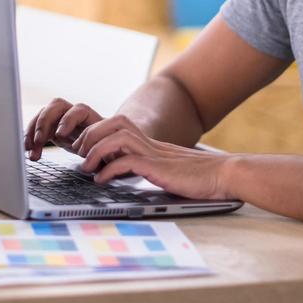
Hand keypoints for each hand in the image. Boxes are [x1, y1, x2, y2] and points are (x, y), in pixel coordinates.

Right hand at [24, 98, 105, 160]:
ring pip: (44, 114)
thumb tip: (96, 165)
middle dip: (45, 122)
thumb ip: (102, 155)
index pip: (79, 110)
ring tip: (29, 148)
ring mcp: (63, 120)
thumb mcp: (108, 155)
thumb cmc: (109, 155)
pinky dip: (31, 137)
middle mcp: (76, 116)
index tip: (60, 135)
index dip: (68, 120)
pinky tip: (28, 150)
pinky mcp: (53, 128)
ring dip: (33, 130)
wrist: (104, 154)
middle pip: (57, 105)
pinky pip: (38, 126)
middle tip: (38, 140)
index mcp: (93, 120)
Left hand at [79, 121, 237, 200]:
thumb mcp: (166, 170)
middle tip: (78, 152)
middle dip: (90, 135)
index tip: (83, 149)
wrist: (224, 175)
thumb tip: (122, 173)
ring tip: (85, 166)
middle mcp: (150, 143)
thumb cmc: (199, 177)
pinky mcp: (158, 167)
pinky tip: (101, 180)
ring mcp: (154, 153)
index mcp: (150, 143)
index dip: (97, 132)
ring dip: (95, 150)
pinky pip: (127, 161)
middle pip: (113, 122)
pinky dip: (109, 170)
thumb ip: (147, 167)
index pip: (117, 125)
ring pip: (116, 137)